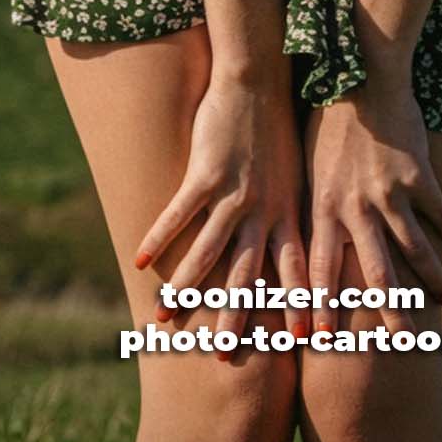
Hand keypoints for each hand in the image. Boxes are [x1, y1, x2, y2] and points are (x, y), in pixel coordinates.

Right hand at [133, 60, 310, 345]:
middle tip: (226, 361)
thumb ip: (291, 210)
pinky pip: (178, 214)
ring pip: (208, 253)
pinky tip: (138, 261)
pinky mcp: (205, 173)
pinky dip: (158, 238)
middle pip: (249, 275)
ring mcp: (234, 193)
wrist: (259, 80)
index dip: (299, 305)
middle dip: (237, 319)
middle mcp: (264, 210)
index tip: (303, 342)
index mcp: (289, 212)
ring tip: (166, 321)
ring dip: (186, 290)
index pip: (296, 269)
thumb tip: (295, 240)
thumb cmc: (278, 126)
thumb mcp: (297, 173)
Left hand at [302, 71, 441, 339]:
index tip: (317, 340)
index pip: (318, 268)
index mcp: (321, 207)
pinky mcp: (415, 173)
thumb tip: (291, 244)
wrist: (357, 77)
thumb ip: (309, 208)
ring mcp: (387, 192)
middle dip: (388, 311)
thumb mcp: (306, 168)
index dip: (318, 305)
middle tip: (402, 345)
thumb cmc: (324, 123)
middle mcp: (354, 206)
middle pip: (374, 270)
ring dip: (432, 277)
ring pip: (414, 246)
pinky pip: (438, 210)